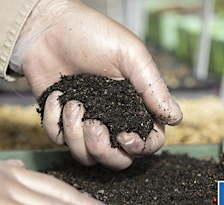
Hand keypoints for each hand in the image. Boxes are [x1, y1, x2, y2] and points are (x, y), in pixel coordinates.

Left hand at [12, 0, 182, 169]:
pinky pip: (59, 140)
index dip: (140, 147)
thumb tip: (175, 118)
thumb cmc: (92, 34)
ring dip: (77, 135)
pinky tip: (57, 97)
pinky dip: (55, 121)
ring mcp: (85, 122)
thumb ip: (152, 87)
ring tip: (73, 104)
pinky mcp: (60, 121)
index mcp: (135, 105)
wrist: (47, 27)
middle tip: (93, 125)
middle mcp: (113, 119)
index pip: (149, 142)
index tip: (124, 135)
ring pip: (87, 157)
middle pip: (118, 160)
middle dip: (104, 150)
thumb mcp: (130, 55)